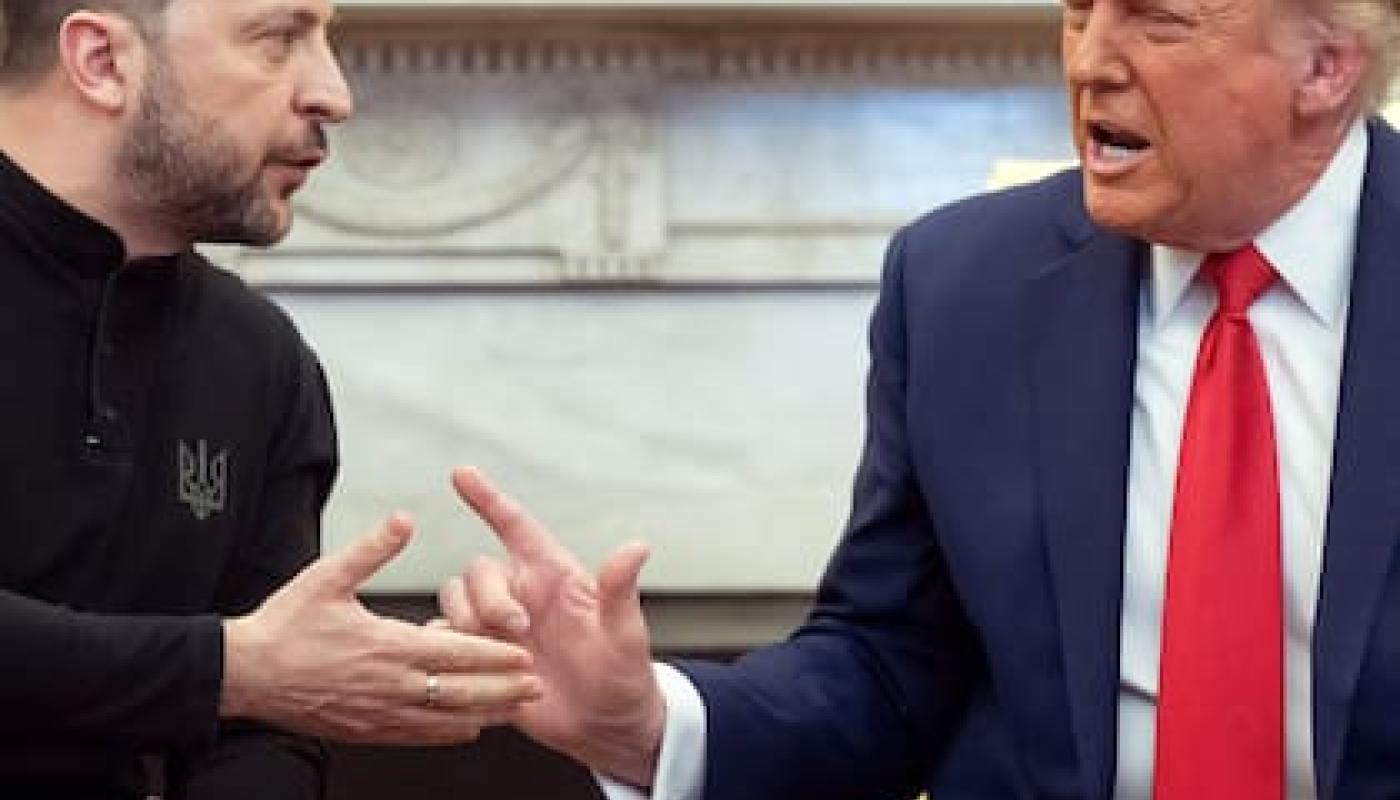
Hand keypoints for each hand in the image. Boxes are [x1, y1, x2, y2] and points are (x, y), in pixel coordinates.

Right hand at [220, 513, 541, 744]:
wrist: (245, 675)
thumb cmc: (284, 626)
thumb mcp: (328, 576)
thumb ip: (373, 549)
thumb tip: (404, 520)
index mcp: (387, 645)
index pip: (455, 652)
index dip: (493, 654)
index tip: (523, 651)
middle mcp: (390, 684)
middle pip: (461, 692)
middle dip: (503, 688)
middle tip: (536, 683)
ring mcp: (379, 712)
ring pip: (445, 720)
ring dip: (484, 715)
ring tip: (514, 709)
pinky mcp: (367, 730)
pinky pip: (417, 737)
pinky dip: (448, 734)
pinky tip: (467, 730)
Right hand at [439, 467, 665, 787]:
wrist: (607, 727)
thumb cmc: (624, 676)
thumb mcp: (626, 635)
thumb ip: (621, 592)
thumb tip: (636, 547)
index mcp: (554, 578)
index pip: (515, 526)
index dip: (488, 498)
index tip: (462, 474)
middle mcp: (522, 596)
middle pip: (477, 571)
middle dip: (488, 598)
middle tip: (519, 632)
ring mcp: (499, 628)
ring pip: (455, 602)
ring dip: (469, 626)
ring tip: (507, 657)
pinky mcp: (482, 659)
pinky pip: (446, 640)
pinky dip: (451, 651)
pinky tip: (476, 671)